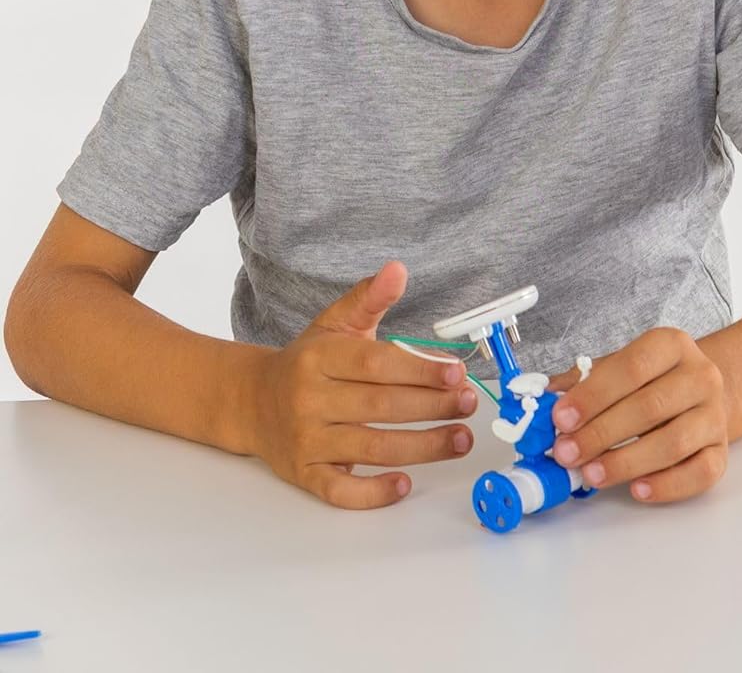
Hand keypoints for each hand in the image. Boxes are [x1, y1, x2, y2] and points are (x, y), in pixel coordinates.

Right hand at [249, 260, 478, 509]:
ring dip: (422, 448)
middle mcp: (309, 399)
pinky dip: (374, 493)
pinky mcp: (304, 474)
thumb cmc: (306, 362)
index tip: (456, 373)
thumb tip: (398, 270)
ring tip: (460, 440)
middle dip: (432, 407)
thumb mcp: (334, 324)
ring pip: (370, 448)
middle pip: (380, 407)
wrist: (253, 402)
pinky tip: (405, 484)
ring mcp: (306, 440)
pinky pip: (341, 491)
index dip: (420, 369)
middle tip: (468, 404)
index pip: (376, 364)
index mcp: (319, 357)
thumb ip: (369, 299)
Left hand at [545, 327, 728, 502]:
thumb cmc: (653, 380)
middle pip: (650, 407)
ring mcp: (714, 416)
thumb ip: (582, 381)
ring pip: (674, 443)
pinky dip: (668, 485)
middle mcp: (700, 376)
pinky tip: (637, 489)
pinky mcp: (722, 452)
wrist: (705, 392)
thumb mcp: (618, 367)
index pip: (632, 367)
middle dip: (601, 433)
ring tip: (592, 474)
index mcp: (671, 345)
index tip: (561, 418)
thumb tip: (541, 400)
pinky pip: (700, 473)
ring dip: (627, 461)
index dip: (594, 395)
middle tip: (567, 452)